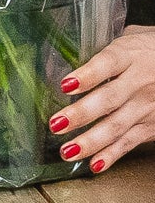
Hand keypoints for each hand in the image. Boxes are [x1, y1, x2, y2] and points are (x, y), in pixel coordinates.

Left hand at [51, 26, 154, 172]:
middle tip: (56, 124)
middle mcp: (139, 82)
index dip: (87, 75)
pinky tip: (94, 164)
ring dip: (91, 141)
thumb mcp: (131, 38)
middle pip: (109, 99)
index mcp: (129, 55)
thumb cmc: (148, 49)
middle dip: (81, 114)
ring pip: (117, 125)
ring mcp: (146, 106)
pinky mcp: (152, 125)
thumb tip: (63, 48)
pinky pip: (130, 142)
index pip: (107, 64)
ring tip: (68, 151)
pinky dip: (112, 155)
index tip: (66, 84)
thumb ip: (102, 48)